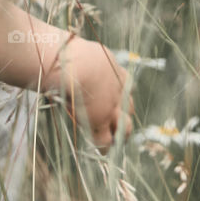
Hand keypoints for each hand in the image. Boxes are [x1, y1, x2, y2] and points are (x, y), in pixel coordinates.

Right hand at [53, 37, 133, 151]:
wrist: (73, 64)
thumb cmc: (70, 53)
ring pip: (125, 127)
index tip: (113, 97)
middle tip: (115, 120)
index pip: (126, 84)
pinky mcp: (101, 122)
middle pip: (130, 106)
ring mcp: (112, 108)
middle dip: (123, 113)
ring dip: (120, 134)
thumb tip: (71, 58)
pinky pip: (106, 141)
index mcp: (115, 70)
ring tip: (114, 140)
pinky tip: (101, 149)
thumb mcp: (84, 51)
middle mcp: (119, 91)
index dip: (121, 93)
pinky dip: (104, 146)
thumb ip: (85, 59)